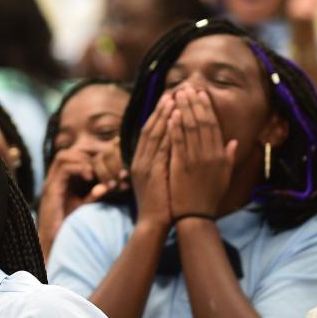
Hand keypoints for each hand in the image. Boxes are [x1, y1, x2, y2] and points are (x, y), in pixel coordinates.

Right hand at [37, 146, 127, 251]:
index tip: (104, 163)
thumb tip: (107, 185)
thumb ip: (94, 194)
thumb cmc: (69, 225)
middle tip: (100, 165)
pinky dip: (78, 168)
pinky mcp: (51, 190)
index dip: (88, 156)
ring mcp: (51, 183)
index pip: (71, 156)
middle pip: (67, 152)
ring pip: (63, 156)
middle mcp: (54, 179)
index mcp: (61, 181)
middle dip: (85, 155)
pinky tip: (89, 177)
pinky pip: (63, 169)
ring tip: (93, 172)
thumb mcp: (84, 206)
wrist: (54, 241)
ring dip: (81, 160)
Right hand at [129, 91, 174, 228]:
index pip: (149, 132)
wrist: (152, 224)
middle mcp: (140, 160)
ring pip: (154, 135)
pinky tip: (175, 121)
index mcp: (141, 161)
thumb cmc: (160, 205)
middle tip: (172, 93)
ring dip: (164, 116)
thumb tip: (172, 149)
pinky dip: (167, 133)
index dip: (158, 115)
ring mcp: (145, 166)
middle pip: (150, 129)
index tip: (169, 100)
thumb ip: (162, 164)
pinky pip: (161, 148)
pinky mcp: (153, 173)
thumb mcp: (159, 181)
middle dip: (161, 110)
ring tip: (175, 100)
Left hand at [167, 87, 236, 216]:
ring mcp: (194, 159)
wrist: (196, 216)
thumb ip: (229, 157)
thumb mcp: (225, 176)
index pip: (213, 125)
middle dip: (193, 103)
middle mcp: (209, 154)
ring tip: (176, 94)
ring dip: (182, 109)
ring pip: (188, 128)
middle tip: (186, 87)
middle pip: (201, 122)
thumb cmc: (209, 196)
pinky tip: (170, 115)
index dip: (207, 107)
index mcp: (220, 155)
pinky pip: (177, 142)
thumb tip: (233, 141)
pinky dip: (174, 127)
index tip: (201, 94)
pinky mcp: (180, 165)